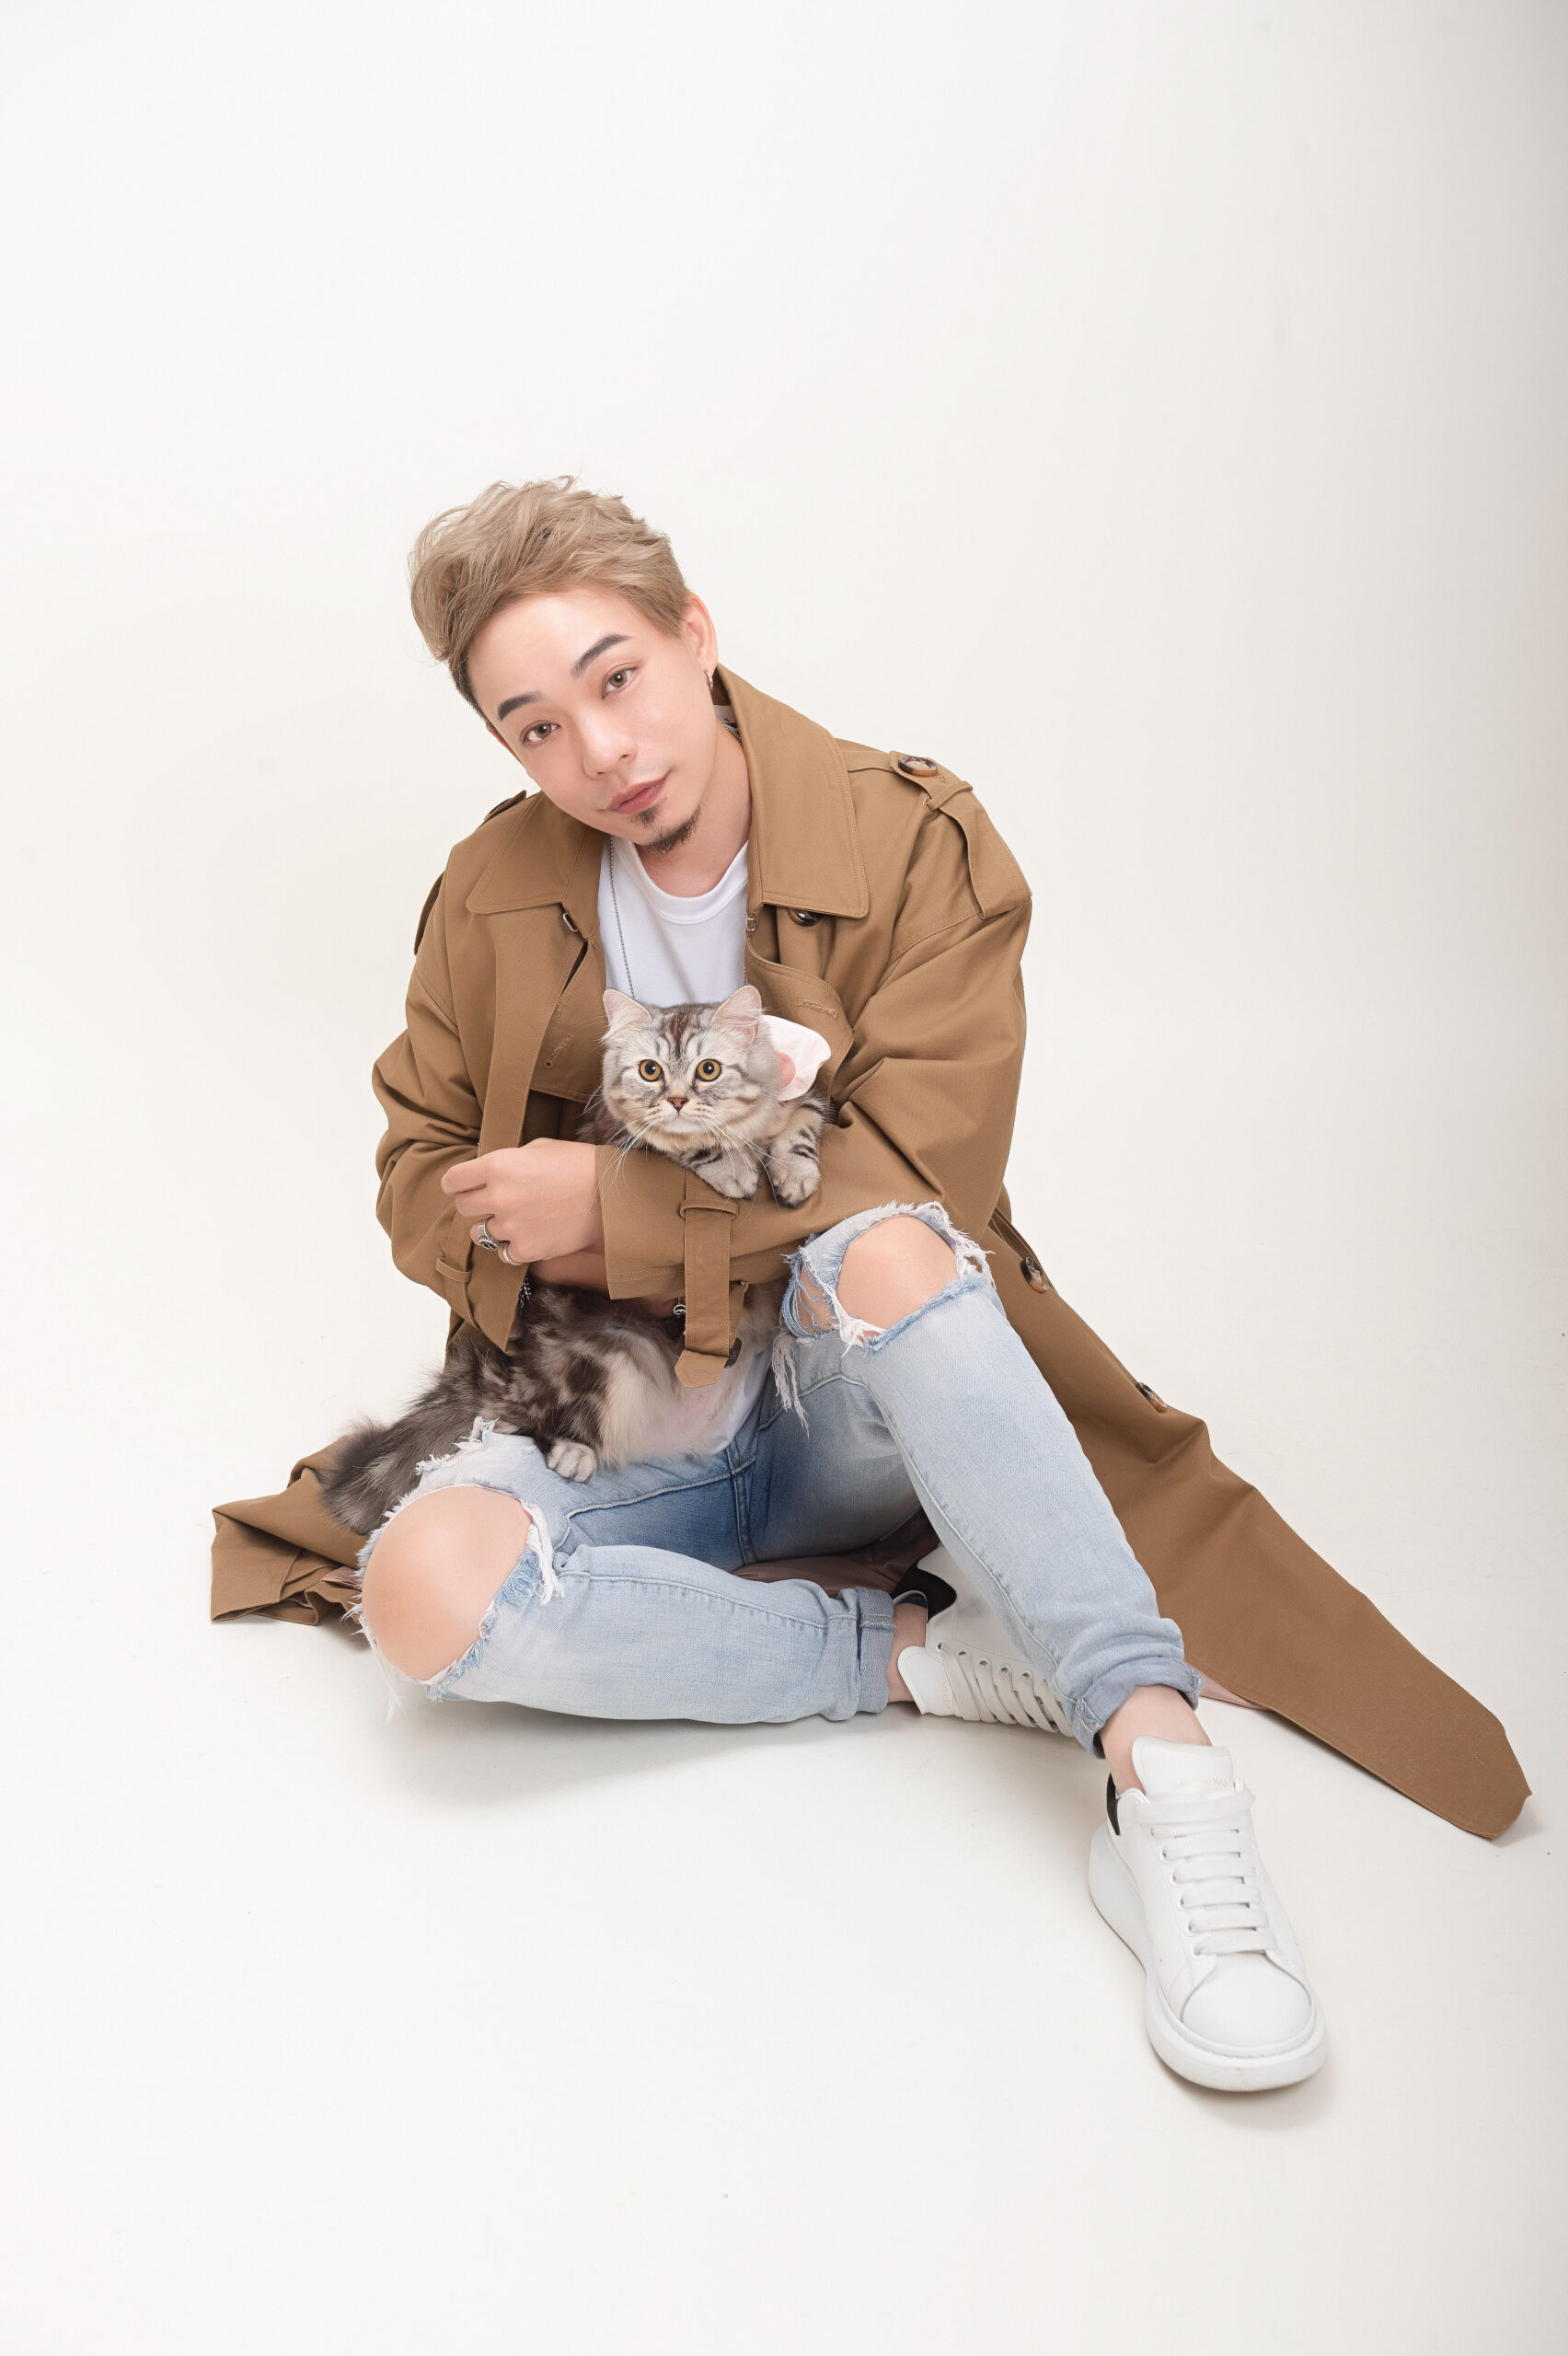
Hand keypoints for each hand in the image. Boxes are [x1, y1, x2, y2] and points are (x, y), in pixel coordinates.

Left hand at [440, 1139, 603, 1265]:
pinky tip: (527, 1235)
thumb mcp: (538, 1148)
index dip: (456, 1184)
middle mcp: (499, 1196)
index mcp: (498, 1165)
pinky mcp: (527, 1249)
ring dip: (494, 1227)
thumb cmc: (578, 1164)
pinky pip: (503, 1254)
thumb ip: (506, 1161)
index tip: (462, 1187)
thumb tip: (487, 1174)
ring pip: (480, 1234)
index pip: (453, 1181)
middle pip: (464, 1208)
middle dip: (476, 1204)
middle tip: (494, 1202)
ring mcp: (512, 1226)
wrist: (612, 1195)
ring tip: (515, 1220)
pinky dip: (512, 1247)